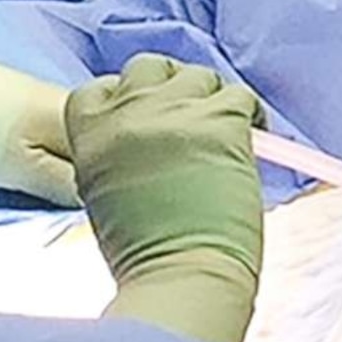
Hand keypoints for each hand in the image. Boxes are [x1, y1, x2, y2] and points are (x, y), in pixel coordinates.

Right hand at [67, 55, 264, 341]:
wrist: (179, 275)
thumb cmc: (141, 253)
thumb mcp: (101, 190)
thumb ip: (116, 150)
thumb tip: (154, 137)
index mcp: (89, 131)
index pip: (101, 87)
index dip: (127, 97)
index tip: (146, 119)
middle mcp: (128, 110)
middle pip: (149, 66)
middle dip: (169, 86)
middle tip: (190, 118)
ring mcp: (174, 111)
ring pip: (198, 76)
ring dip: (211, 100)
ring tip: (224, 133)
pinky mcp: (220, 120)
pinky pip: (239, 95)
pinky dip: (249, 114)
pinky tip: (251, 138)